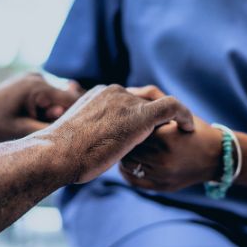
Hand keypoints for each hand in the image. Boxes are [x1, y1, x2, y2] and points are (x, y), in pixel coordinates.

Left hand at [0, 73, 81, 143]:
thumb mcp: (24, 131)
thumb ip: (51, 126)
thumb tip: (75, 126)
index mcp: (37, 87)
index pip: (72, 100)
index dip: (78, 115)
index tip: (79, 130)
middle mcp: (37, 77)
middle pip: (65, 99)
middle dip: (60, 115)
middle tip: (42, 126)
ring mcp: (34, 77)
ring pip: (57, 98)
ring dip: (52, 112)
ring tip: (33, 121)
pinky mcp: (31, 81)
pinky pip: (48, 95)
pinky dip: (46, 107)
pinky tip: (31, 115)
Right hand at [37, 84, 194, 183]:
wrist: (58, 154)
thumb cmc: (61, 153)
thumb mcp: (75, 136)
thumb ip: (90, 131)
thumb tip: (89, 143)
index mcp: (99, 94)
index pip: (127, 100)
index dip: (138, 114)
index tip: (146, 131)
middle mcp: (114, 92)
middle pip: (144, 100)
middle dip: (156, 115)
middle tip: (170, 132)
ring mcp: (127, 102)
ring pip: (157, 105)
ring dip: (169, 119)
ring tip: (180, 132)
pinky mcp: (140, 115)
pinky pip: (172, 107)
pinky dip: (183, 115)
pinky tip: (189, 129)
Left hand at [119, 86, 222, 191]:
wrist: (217, 157)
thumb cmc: (196, 131)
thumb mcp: (179, 111)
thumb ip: (154, 97)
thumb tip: (128, 91)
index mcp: (166, 138)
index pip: (134, 129)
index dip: (130, 124)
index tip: (130, 120)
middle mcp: (163, 159)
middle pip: (129, 147)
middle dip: (126, 139)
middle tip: (125, 133)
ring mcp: (162, 176)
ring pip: (127, 164)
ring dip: (125, 154)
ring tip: (129, 146)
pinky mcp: (161, 187)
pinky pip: (133, 179)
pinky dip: (127, 170)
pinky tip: (132, 161)